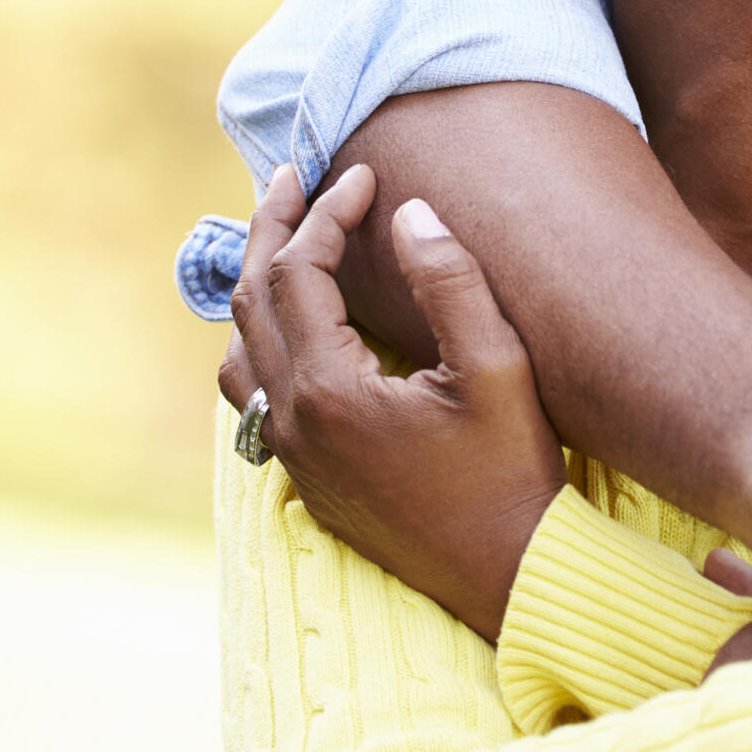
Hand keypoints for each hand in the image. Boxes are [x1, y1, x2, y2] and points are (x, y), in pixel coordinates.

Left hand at [221, 164, 564, 640]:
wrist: (510, 575)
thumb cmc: (512, 471)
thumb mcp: (496, 365)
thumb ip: (448, 279)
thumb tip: (407, 212)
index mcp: (329, 391)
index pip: (299, 272)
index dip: (326, 213)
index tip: (364, 176)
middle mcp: (292, 424)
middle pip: (252, 299)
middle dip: (273, 229)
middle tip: (294, 175)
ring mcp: (293, 457)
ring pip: (239, 350)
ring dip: (257, 285)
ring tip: (285, 240)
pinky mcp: (307, 479)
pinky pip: (252, 394)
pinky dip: (261, 340)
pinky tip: (294, 325)